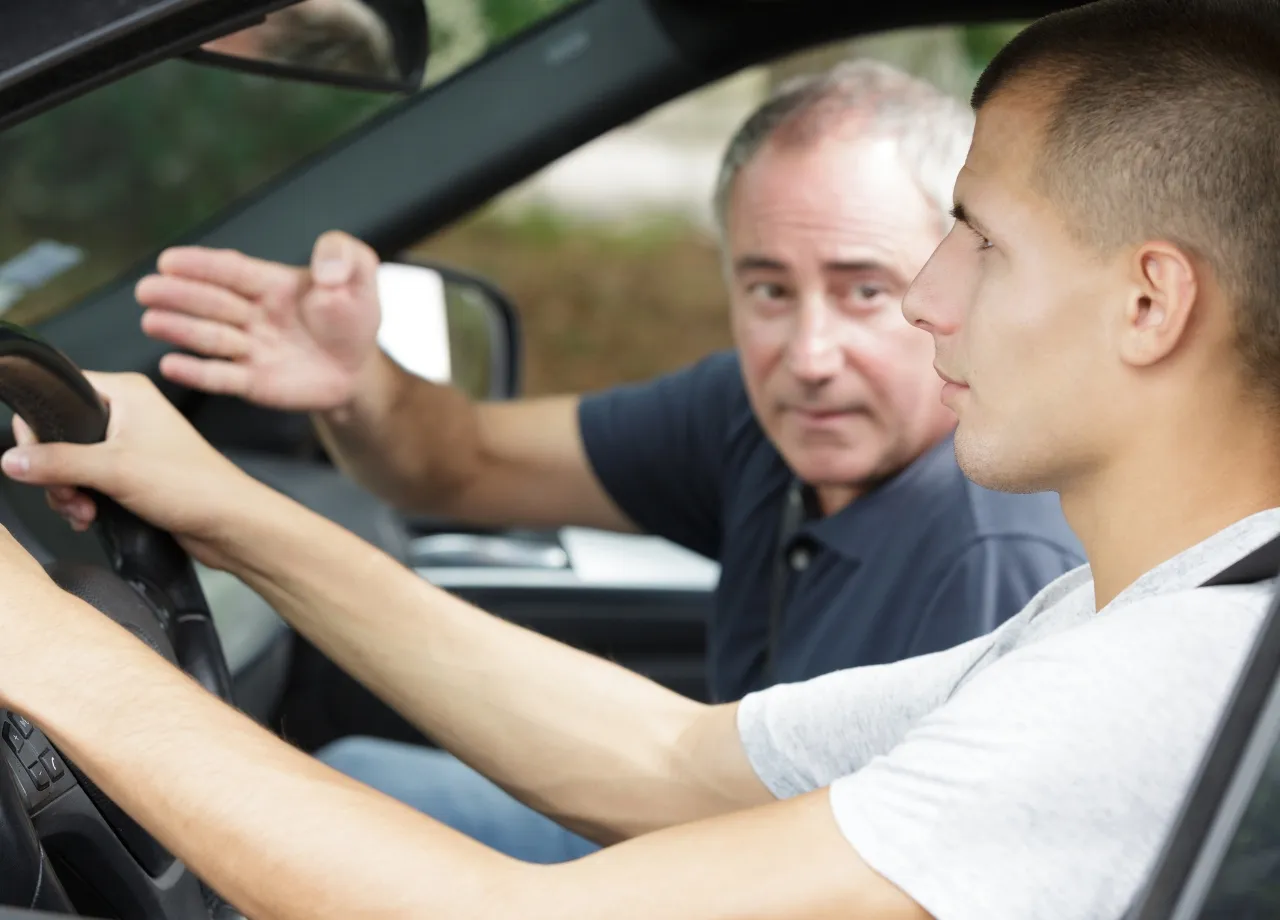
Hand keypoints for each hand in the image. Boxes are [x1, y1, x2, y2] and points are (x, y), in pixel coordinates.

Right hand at [0, 373, 265, 564]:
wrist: (230, 523)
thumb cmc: (193, 485)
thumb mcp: (114, 470)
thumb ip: (57, 462)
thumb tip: (12, 459)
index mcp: (126, 391)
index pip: (59, 392)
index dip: (40, 427)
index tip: (35, 458)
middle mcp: (129, 412)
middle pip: (61, 432)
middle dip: (54, 470)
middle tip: (67, 492)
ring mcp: (132, 443)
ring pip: (72, 461)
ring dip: (68, 490)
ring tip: (83, 510)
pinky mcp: (135, 472)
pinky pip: (90, 481)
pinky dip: (83, 500)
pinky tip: (90, 517)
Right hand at [137, 231, 383, 411]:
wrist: (359, 370)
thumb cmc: (353, 317)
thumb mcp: (361, 275)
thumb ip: (345, 256)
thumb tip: (326, 273)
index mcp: (272, 284)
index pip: (233, 270)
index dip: (202, 265)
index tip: (169, 260)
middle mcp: (254, 315)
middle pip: (213, 302)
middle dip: (179, 295)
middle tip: (147, 289)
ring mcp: (251, 349)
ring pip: (211, 337)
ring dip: (180, 329)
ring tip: (151, 321)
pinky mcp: (254, 382)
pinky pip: (223, 378)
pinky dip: (197, 373)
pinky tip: (171, 364)